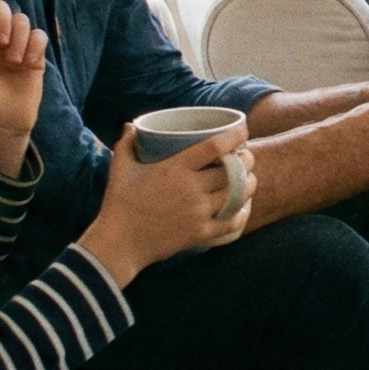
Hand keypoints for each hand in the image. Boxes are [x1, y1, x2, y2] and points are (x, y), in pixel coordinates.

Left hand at [0, 0, 47, 175]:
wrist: (1, 124)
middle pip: (0, 6)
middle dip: (3, 20)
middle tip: (0, 43)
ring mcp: (15, 45)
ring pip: (23, 19)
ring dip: (20, 38)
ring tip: (14, 62)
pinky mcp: (34, 55)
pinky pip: (40, 36)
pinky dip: (36, 46)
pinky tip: (28, 65)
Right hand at [78, 123, 256, 286]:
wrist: (119, 244)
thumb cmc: (119, 204)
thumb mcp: (120, 170)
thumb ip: (127, 145)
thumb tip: (130, 125)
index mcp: (175, 168)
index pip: (214, 147)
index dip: (234, 136)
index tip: (243, 131)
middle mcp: (192, 188)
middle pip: (234, 170)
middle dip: (246, 161)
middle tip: (246, 158)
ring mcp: (198, 211)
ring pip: (238, 193)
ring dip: (248, 184)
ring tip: (249, 179)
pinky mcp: (201, 232)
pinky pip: (233, 221)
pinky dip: (241, 213)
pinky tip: (241, 207)